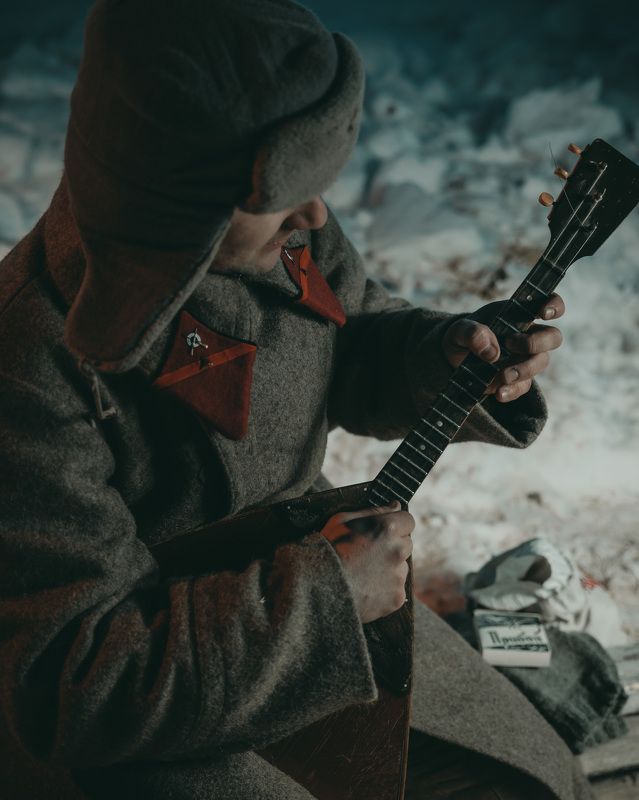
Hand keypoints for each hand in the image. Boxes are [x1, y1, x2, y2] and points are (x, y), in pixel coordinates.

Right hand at [321, 501, 413, 623]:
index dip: (396, 525)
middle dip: (393, 546)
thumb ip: (374, 511)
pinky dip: (385, 589)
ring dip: (389, 568)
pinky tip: (366, 587)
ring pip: (401, 568)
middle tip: (369, 554)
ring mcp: (398, 576)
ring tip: (364, 573)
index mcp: (388, 528)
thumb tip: (396, 505)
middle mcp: (398, 551)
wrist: (317, 586)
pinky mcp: (396, 597)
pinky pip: (396, 589)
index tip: (384, 533)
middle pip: (406, 544)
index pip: (408, 521)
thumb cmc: (328, 549)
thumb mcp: (343, 519)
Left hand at [442, 293, 564, 401]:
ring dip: (524, 369)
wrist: (454, 360)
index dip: (553, 306)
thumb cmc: (462, 336)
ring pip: (542, 362)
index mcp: (518, 314)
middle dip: (536, 343)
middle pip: (553, 337)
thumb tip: (493, 353)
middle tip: (510, 344)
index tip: (543, 313)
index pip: (548, 302)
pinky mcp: (518, 379)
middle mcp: (528, 334)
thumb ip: (472, 333)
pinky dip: (513, 390)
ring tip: (503, 375)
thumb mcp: (459, 330)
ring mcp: (525, 357)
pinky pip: (525, 385)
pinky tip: (499, 393)